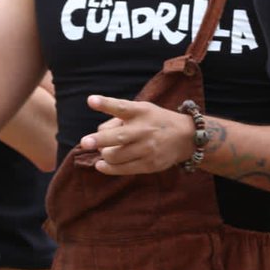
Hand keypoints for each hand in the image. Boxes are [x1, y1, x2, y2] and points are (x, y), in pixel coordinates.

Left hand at [78, 95, 195, 175]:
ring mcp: (146, 149)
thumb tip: (99, 134)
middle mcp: (143, 130)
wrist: (185, 137)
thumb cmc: (156, 121)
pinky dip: (108, 168)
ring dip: (104, 154)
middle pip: (117, 137)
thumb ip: (120, 118)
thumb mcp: (142, 110)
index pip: (121, 107)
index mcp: (140, 112)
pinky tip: (101, 165)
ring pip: (115, 155)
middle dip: (98, 140)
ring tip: (102, 150)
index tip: (91, 100)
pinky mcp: (148, 165)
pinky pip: (122, 169)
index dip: (105, 103)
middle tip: (85, 142)